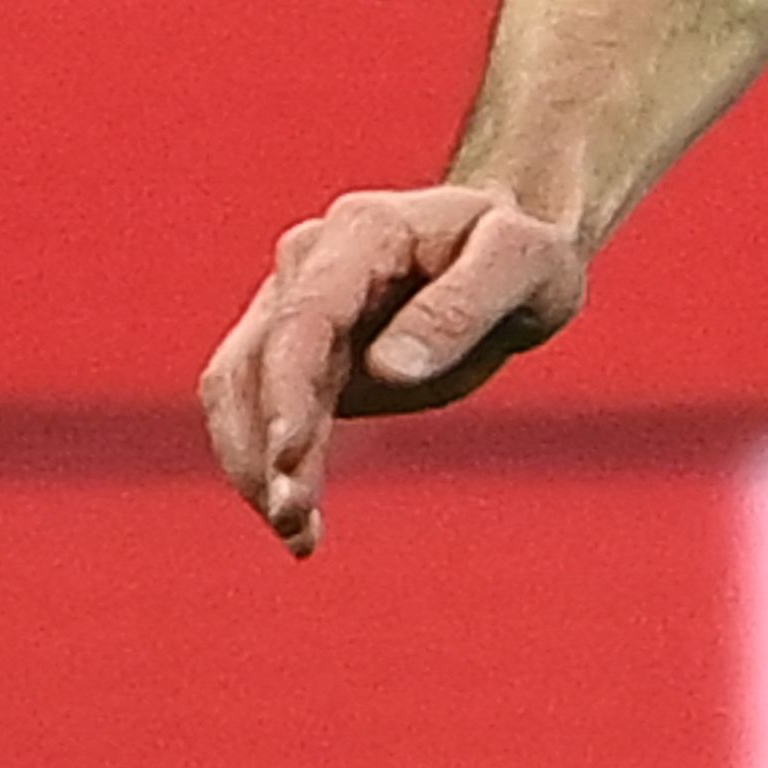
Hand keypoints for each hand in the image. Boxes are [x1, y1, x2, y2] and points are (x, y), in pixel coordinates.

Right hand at [197, 184, 587, 558]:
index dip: (286, 390)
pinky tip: (301, 525)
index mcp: (364, 231)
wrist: (511, 256)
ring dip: (256, 467)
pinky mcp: (299, 356)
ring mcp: (295, 308)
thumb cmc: (525, 252)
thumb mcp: (525, 264)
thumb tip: (388, 369)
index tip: (288, 459)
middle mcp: (310, 264)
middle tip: (295, 521)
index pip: (304, 317)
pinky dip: (271, 468)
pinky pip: (263, 414)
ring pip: (243, 394)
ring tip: (299, 536)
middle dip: (262, 445)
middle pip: (255, 362)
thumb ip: (463, 306)